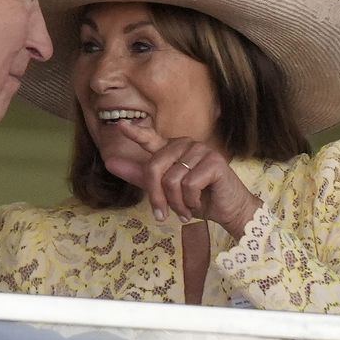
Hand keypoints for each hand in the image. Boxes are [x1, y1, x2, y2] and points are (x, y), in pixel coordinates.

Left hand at [103, 124, 261, 239]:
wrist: (228, 210)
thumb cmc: (197, 199)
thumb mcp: (164, 190)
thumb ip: (139, 176)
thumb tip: (110, 163)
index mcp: (171, 149)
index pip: (150, 139)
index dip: (135, 133)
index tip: (119, 125)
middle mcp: (185, 145)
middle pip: (154, 168)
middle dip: (156, 196)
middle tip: (163, 215)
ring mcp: (200, 150)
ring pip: (171, 180)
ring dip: (177, 203)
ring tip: (186, 209)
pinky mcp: (214, 162)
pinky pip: (189, 185)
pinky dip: (191, 201)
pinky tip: (199, 203)